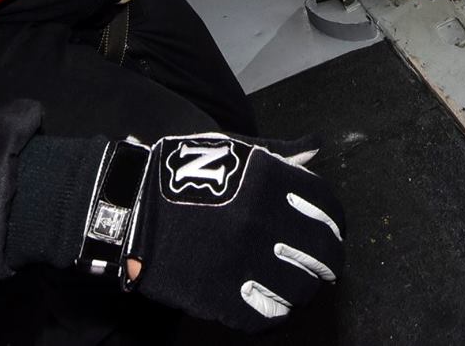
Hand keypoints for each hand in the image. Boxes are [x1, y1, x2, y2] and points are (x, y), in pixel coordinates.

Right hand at [93, 132, 341, 330]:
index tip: (330, 232)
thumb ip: (280, 154)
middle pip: (321, 254)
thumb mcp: (233, 150)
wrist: (129, 205)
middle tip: (320, 265)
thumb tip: (314, 149)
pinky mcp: (220, 296)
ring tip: (294, 285)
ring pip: (298, 290)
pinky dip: (273, 312)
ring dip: (301, 289)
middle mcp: (262, 222)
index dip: (334, 224)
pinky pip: (265, 315)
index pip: (328, 210)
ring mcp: (242, 261)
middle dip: (326, 261)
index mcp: (270, 182)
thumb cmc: (184, 172)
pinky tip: (268, 301)